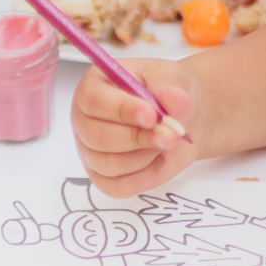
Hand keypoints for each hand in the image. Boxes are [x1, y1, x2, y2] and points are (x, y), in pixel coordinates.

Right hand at [70, 60, 201, 197]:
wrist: (180, 118)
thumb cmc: (167, 93)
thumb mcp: (174, 78)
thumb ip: (172, 87)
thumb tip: (175, 99)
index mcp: (93, 86)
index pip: (92, 100)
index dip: (122, 110)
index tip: (152, 115)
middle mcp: (85, 119)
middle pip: (97, 137)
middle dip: (138, 139)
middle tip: (170, 135)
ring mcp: (90, 151)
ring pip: (109, 164)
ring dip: (145, 156)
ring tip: (166, 142)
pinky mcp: (103, 177)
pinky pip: (119, 187)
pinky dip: (146, 176)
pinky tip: (160, 159)